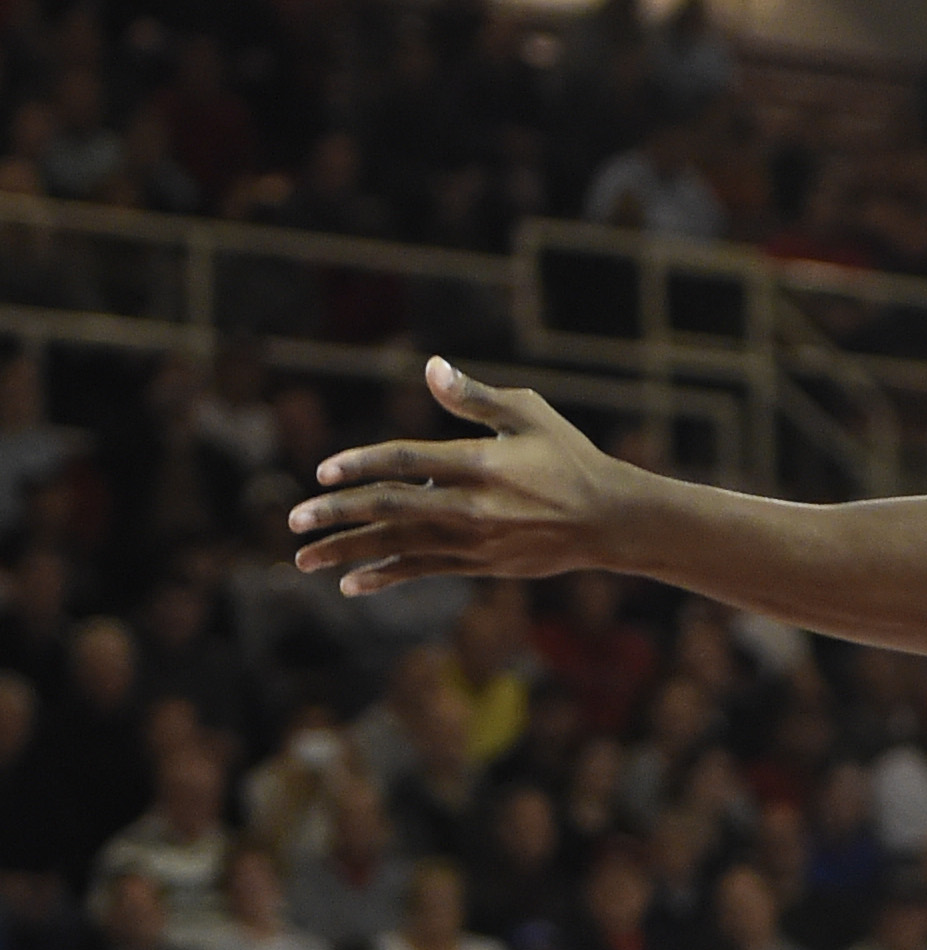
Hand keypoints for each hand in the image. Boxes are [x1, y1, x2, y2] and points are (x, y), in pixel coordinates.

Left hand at [290, 358, 630, 598]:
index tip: (322, 472)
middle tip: (294, 519)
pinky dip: (385, 576)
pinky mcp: (479, 565)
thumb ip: (475, 397)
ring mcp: (475, 540)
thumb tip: (431, 368)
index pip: (407, 462)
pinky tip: (350, 582)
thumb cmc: (568, 457)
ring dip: (348, 551)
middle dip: (337, 514)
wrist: (609, 521)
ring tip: (304, 558)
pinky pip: (423, 571)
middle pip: (391, 508)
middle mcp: (473, 506)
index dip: (360, 464)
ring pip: (399, 546)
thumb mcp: (529, 414)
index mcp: (481, 463)